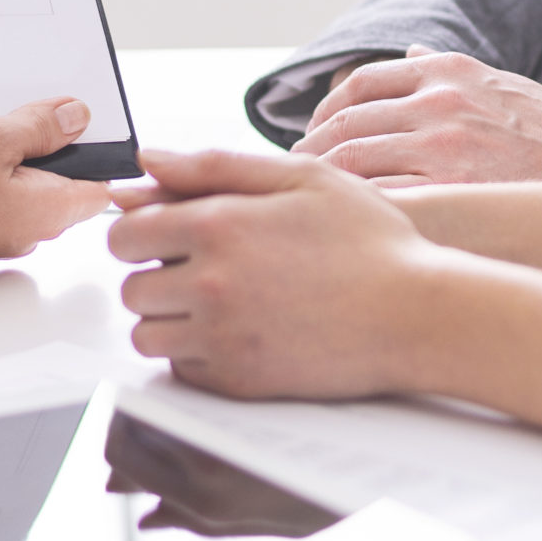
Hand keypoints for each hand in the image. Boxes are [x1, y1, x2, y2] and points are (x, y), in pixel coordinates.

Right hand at [0, 99, 112, 273]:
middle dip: (45, 149)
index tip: (73, 122)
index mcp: (47, 212)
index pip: (98, 185)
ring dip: (5, 159)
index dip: (92, 150)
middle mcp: (26, 231)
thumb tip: (76, 118)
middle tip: (15, 122)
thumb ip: (40, 127)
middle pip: (58, 184)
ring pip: (19, 188)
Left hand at [109, 150, 441, 399]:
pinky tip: (236, 331)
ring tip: (216, 301)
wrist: (416, 314)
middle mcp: (210, 284)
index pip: (125, 233)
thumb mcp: (300, 177)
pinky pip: (181, 369)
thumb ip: (213, 165)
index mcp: (218, 225)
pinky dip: (196, 353)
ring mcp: (222, 338)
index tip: (165, 233)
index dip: (141, 230)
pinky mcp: (238, 381)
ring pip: (147, 334)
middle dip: (156, 274)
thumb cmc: (368, 242)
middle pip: (131, 287)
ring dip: (169, 318)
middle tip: (202, 266)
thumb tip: (146, 159)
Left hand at [292, 46, 541, 185]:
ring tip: (315, 199)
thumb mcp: (503, 83)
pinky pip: (381, 197)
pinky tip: (346, 221)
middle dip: (314, 150)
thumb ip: (448, 67)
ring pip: (354, 161)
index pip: (359, 83)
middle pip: (346, 124)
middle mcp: (439, 101)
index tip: (314, 134)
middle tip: (299, 172)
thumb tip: (407, 51)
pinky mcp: (452, 191)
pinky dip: (354, 207)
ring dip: (325, 180)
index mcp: (447, 71)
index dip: (326, 111)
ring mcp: (444, 147)